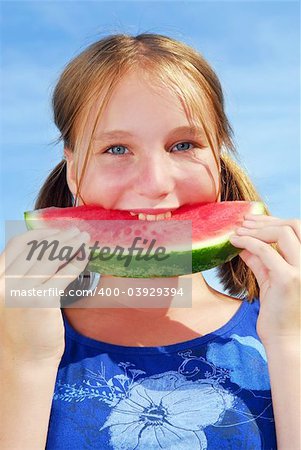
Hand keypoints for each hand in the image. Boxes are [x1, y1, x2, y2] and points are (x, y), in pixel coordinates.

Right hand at [0, 227, 89, 362]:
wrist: (25, 360)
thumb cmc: (23, 327)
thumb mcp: (15, 294)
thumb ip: (24, 273)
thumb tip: (51, 246)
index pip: (17, 244)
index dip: (39, 234)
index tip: (57, 231)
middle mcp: (5, 282)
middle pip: (38, 248)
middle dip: (61, 236)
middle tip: (77, 231)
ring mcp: (22, 291)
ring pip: (52, 258)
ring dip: (71, 245)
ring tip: (84, 239)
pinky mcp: (42, 301)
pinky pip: (64, 274)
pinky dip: (76, 262)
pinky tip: (85, 257)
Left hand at [229, 214, 299, 344]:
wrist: (286, 342)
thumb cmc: (279, 314)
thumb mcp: (270, 281)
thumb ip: (260, 262)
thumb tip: (243, 245)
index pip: (298, 229)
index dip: (274, 220)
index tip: (252, 221)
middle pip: (294, 225)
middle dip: (266, 220)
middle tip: (243, 223)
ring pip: (283, 232)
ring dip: (256, 229)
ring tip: (236, 232)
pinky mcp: (288, 279)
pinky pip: (266, 251)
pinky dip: (248, 242)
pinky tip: (234, 243)